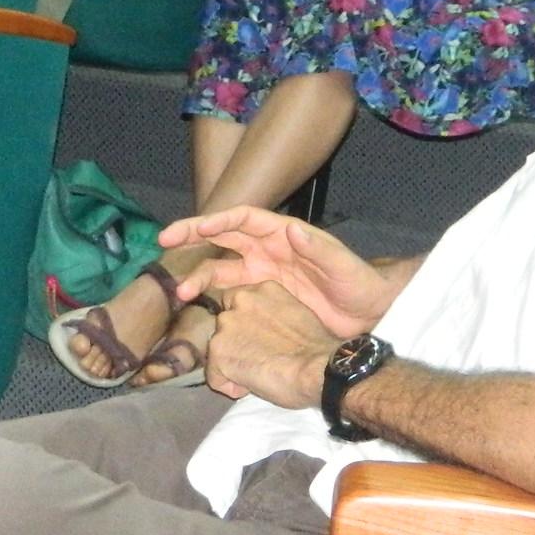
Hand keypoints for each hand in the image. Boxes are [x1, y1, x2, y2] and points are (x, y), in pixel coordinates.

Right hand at [161, 206, 395, 338]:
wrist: (369, 315)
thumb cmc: (360, 284)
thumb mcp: (343, 266)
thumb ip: (318, 248)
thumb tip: (291, 228)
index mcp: (283, 235)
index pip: (243, 219)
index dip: (217, 220)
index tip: (195, 228)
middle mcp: (268, 249)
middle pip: (222, 236)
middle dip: (192, 236)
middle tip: (164, 241)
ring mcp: (263, 272)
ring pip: (221, 267)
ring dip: (199, 275)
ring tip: (180, 293)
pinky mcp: (263, 296)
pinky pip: (230, 291)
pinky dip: (212, 296)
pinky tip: (198, 308)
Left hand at [202, 282, 335, 406]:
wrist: (320, 369)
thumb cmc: (317, 350)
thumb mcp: (294, 317)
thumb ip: (270, 318)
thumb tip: (264, 333)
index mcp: (262, 289)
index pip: (238, 304)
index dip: (247, 327)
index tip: (262, 341)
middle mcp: (239, 300)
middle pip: (226, 325)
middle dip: (238, 343)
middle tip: (262, 359)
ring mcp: (225, 325)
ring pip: (219, 349)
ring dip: (234, 363)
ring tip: (259, 374)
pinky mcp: (219, 351)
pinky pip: (215, 376)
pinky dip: (230, 386)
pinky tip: (252, 387)